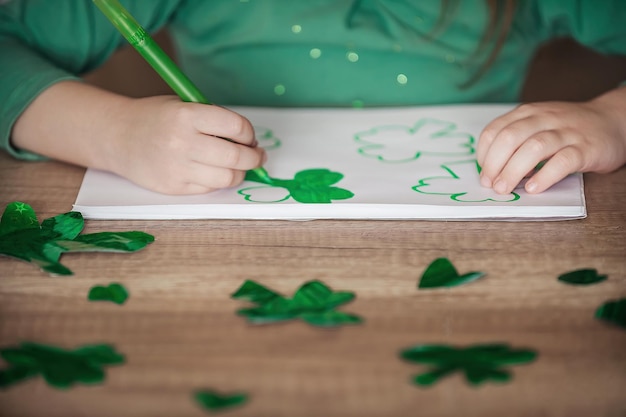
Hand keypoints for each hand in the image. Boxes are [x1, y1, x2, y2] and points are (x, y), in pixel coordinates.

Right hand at [109, 96, 265, 193]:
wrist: (118, 137)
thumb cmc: (156, 118)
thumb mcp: (183, 105)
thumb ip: (214, 119)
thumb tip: (249, 141)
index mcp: (187, 115)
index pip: (236, 126)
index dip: (249, 133)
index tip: (249, 136)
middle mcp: (183, 142)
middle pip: (236, 157)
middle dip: (254, 157)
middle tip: (257, 154)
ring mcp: (178, 168)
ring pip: (228, 177)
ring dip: (241, 172)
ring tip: (239, 165)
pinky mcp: (174, 187)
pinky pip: (210, 188)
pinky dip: (219, 180)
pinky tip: (216, 171)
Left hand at [477, 87, 625, 193]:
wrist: (612, 120)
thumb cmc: (567, 128)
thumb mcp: (538, 125)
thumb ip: (516, 141)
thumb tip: (492, 170)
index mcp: (528, 113)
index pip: (495, 130)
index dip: (484, 154)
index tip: (483, 173)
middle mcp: (544, 119)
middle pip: (510, 138)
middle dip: (494, 164)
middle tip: (490, 185)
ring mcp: (566, 132)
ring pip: (534, 148)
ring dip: (513, 171)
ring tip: (504, 189)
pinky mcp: (585, 148)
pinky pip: (562, 161)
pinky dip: (544, 176)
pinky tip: (533, 188)